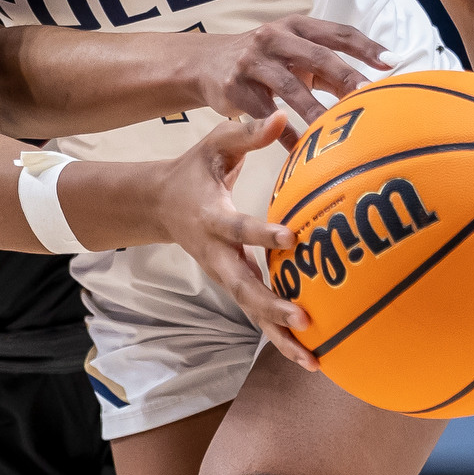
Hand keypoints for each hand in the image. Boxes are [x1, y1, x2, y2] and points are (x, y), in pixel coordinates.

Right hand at [152, 111, 318, 370]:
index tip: (290, 237)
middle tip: (303, 318)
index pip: (237, 228)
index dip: (260, 234)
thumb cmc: (195, 169)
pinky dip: (281, 338)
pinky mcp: (234, 286)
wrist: (160, 205)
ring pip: (250, 311)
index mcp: (211, 218)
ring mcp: (224, 274)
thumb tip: (279, 115)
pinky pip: (257, 315)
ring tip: (312, 360)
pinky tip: (313, 356)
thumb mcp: (214, 144)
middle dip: (271, 305)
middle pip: (242, 287)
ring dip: (279, 336)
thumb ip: (246, 132)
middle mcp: (217, 254)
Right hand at [186, 16, 391, 145]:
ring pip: (291, 88)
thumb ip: (325, 67)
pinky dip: (285, 134)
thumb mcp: (291, 53)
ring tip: (337, 131)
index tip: (392, 63)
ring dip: (317, 112)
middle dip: (346, 77)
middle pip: (317, 57)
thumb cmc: (263, 59)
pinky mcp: (235, 88)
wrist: (206, 64)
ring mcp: (252, 62)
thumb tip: (369, 89)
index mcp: (295, 26)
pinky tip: (301, 151)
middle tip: (369, 96)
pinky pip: (266, 116)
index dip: (365, 46)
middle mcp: (274, 38)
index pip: (337, 33)